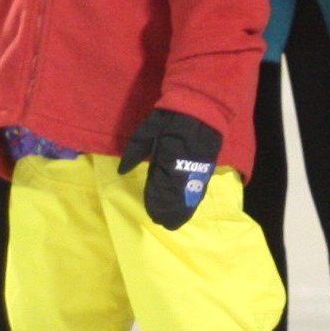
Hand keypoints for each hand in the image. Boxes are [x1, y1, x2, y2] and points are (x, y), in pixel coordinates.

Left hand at [121, 107, 224, 230]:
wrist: (200, 106)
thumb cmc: (169, 117)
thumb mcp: (146, 131)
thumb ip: (134, 152)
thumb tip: (121, 171)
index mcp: (165, 159)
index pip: (159, 187)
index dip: (156, 202)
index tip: (153, 215)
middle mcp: (181, 167)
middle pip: (175, 195)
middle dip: (169, 210)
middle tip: (164, 224)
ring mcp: (196, 167)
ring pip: (189, 193)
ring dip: (183, 208)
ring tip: (177, 222)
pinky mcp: (208, 165)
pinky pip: (201, 185)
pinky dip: (196, 198)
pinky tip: (192, 206)